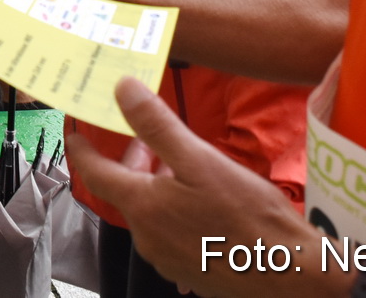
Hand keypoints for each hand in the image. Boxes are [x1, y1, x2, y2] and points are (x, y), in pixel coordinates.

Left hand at [67, 79, 326, 297]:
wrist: (290, 276)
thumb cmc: (248, 218)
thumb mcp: (201, 160)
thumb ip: (157, 126)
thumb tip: (123, 89)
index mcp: (143, 207)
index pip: (95, 173)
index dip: (82, 149)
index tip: (75, 133)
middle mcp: (147, 236)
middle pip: (124, 191)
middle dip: (131, 162)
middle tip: (146, 140)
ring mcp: (166, 257)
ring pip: (148, 211)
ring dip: (155, 184)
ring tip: (180, 165)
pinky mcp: (188, 269)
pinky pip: (168, 231)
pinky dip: (172, 208)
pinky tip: (201, 198)